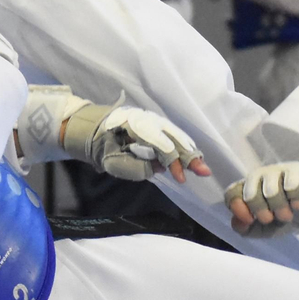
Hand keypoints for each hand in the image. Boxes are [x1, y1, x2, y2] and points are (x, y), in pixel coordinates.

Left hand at [83, 107, 211, 182]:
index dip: (174, 162)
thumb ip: (138, 168)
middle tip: (204, 171)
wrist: (94, 129)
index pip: (161, 145)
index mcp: (136, 127)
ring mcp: (153, 120)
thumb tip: (160, 167)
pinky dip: (183, 145)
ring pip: (175, 135)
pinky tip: (192, 155)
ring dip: (189, 151)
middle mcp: (148, 120)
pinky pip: (172, 134)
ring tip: (201, 166)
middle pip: (173, 138)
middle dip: (189, 156)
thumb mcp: (115, 163)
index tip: (181, 179)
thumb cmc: (103, 148)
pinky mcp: (155, 124)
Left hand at [226, 161, 298, 236]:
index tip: (250, 220)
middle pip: (250, 194)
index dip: (237, 208)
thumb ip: (247, 229)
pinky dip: (295, 201)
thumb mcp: (265, 228)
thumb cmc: (285, 213)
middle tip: (273, 218)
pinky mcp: (297, 170)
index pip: (232, 193)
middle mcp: (259, 176)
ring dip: (280, 209)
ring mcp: (277, 171)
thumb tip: (237, 222)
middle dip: (262, 211)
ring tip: (288, 214)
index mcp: (247, 189)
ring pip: (271, 191)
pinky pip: (292, 187)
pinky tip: (298, 205)